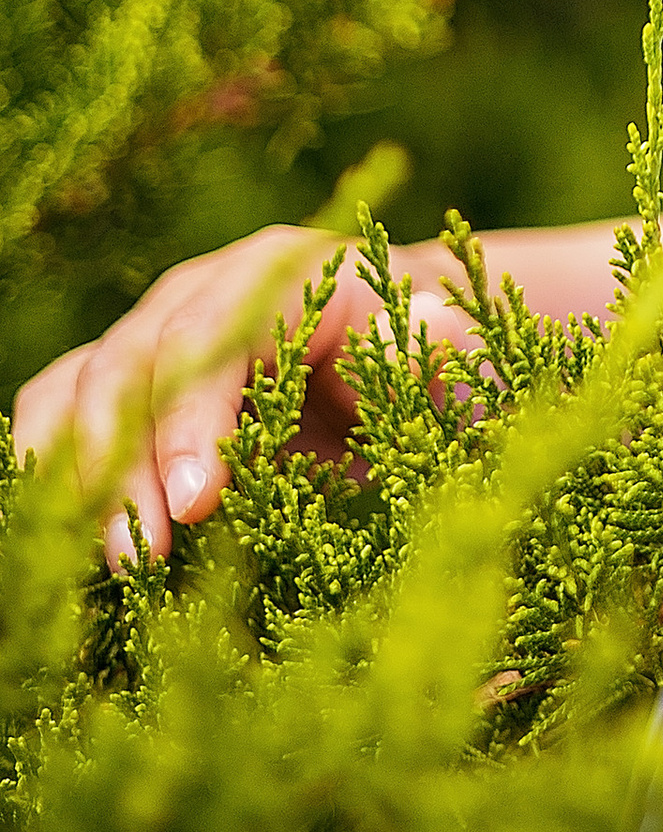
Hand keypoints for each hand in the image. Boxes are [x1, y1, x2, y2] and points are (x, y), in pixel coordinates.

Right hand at [10, 224, 433, 564]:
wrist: (409, 358)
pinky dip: (47, 468)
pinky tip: (51, 533)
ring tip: (98, 559)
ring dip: (73, 471)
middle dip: (124, 463)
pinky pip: (62, 413)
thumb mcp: (446, 353)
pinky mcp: (130, 386)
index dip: (193, 416)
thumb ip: (435, 341)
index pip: (212, 335)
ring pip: (79, 387)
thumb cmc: (428, 358)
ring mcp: (155, 334)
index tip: (196, 503)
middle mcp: (200, 292)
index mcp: (279, 273)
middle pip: (131, 365)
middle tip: (138, 556)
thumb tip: (432, 324)